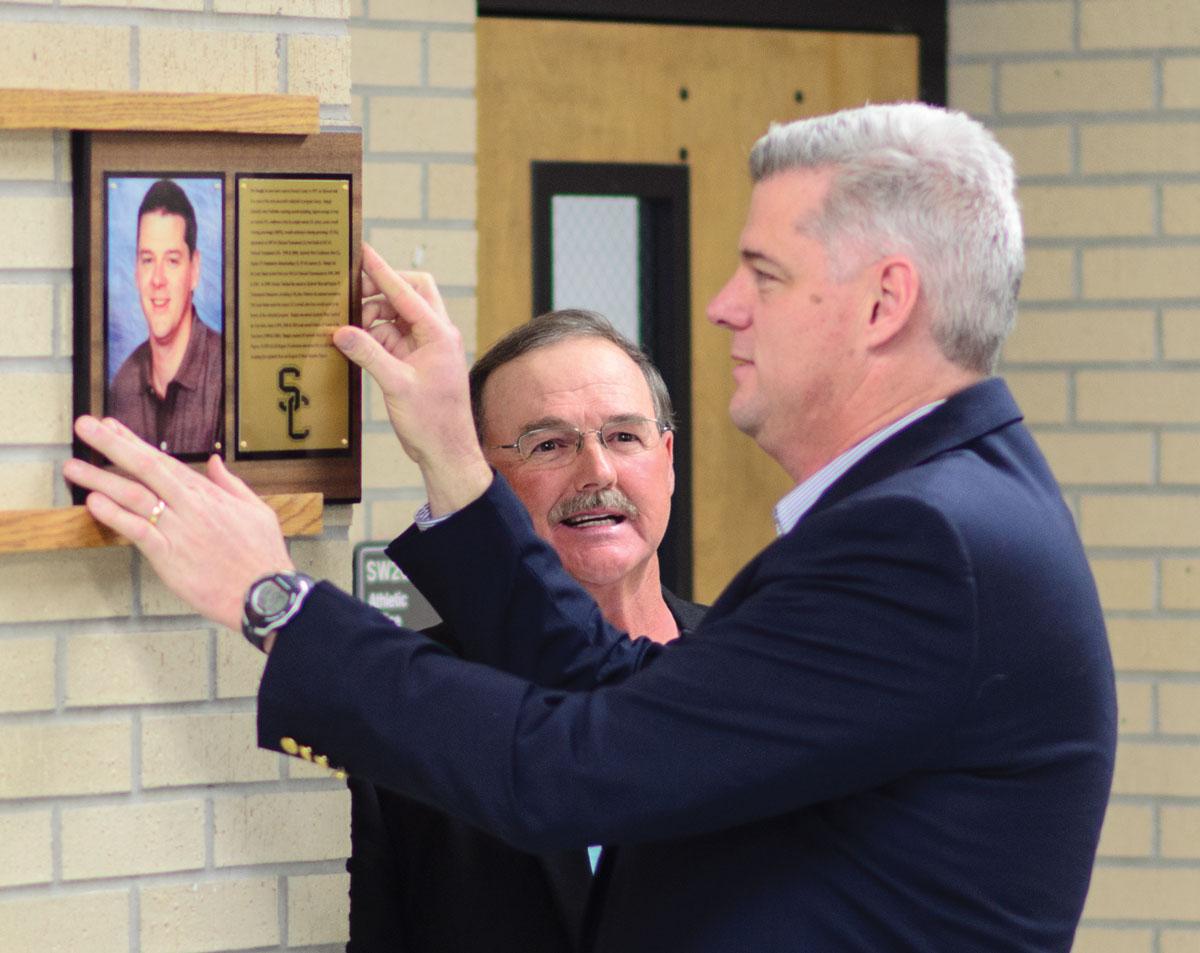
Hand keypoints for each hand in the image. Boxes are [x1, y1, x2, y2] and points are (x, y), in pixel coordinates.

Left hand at [63, 416, 293, 632]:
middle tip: (84, 426)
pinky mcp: (170, 557)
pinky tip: (94, 502)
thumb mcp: (256, 510)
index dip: (134, 442)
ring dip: (101, 479)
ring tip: (73, 466)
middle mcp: (190, 506)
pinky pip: (137, 531)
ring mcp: (178, 530)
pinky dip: (115, 516)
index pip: (164, 461)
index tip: (110, 426)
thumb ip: (231, 484)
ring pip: (134, 496)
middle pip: (145, 468)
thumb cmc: (262, 555)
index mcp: (208, 494)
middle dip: (112, 444)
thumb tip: (214, 462)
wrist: (264, 593)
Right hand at [337, 242, 490, 515]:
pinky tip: (351, 340)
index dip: (382, 271)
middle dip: (380, 288)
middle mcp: (435, 335)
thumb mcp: (396, 386)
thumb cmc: (433, 422)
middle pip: (409, 293)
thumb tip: (341, 331)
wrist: (446, 451)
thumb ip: (368, 354)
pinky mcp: (414, 362)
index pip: (407, 291)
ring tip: (345, 323)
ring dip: (372, 316)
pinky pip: (391, 337)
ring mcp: (425, 348)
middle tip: (349, 292)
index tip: (361, 252)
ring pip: (397, 315)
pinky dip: (372, 336)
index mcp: (438, 334)